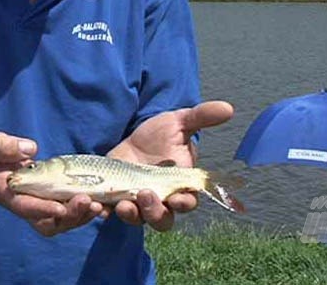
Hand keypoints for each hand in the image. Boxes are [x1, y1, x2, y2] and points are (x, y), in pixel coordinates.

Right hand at [0, 131, 105, 236]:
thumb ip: (6, 147)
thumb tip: (29, 150)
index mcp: (9, 193)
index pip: (24, 206)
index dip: (41, 209)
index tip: (59, 207)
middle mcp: (27, 206)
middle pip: (48, 222)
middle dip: (68, 215)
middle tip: (87, 201)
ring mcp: (41, 207)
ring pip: (62, 222)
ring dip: (81, 216)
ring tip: (99, 205)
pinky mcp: (54, 202)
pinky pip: (70, 213)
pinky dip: (85, 211)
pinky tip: (101, 202)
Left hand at [107, 100, 233, 230]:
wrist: (133, 138)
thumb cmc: (161, 134)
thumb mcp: (178, 122)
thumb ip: (201, 116)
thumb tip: (228, 108)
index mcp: (179, 185)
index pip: (187, 202)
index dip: (184, 203)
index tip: (179, 199)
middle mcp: (161, 199)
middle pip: (162, 219)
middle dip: (155, 212)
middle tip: (145, 196)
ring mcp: (137, 202)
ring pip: (138, 219)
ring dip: (131, 215)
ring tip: (122, 205)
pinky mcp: (116, 199)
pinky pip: (110, 212)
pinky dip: (104, 212)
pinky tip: (97, 206)